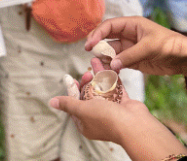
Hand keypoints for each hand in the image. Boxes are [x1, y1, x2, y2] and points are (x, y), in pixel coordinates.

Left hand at [49, 67, 186, 155]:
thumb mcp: (83, 110)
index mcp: (86, 123)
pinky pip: (115, 88)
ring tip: (95, 61)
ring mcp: (112, 110)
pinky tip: (109, 65)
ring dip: (99, 75)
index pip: (75, 104)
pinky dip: (112, 77)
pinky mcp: (123, 103)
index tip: (71, 79)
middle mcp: (98, 117)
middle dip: (86, 82)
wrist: (134, 125)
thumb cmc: (107, 120)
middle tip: (86, 74)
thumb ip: (69, 104)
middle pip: (89, 96)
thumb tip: (52, 102)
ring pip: (103, 89)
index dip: (72, 91)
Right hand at [85, 17, 186, 80]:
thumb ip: (130, 55)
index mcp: (132, 25)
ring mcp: (130, 49)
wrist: (184, 57)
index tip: (90, 44)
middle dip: (98, 46)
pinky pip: (118, 63)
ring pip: (111, 53)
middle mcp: (128, 35)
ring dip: (104, 59)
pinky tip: (108, 72)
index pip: (109, 26)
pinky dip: (112, 67)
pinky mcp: (134, 61)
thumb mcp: (150, 46)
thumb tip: (112, 64)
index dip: (98, 34)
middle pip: (107, 39)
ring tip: (99, 66)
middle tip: (90, 55)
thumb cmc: (170, 44)